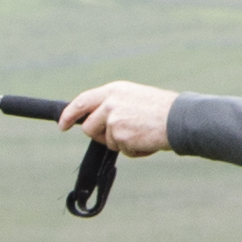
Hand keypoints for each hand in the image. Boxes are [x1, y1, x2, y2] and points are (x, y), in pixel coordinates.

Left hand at [58, 82, 175, 156]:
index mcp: (113, 90)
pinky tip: (147, 141)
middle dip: (99, 136)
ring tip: (141, 134)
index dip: (69, 114)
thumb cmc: (161, 110)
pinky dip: (134, 151)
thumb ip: (113, 106)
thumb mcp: (133, 98)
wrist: (178, 119)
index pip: (82, 101)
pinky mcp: (119, 136)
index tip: (62, 125)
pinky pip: (121, 150)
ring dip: (121, 143)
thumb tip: (95, 121)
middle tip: (119, 137)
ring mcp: (113, 120)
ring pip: (106, 141)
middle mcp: (110, 103)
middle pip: (88, 127)